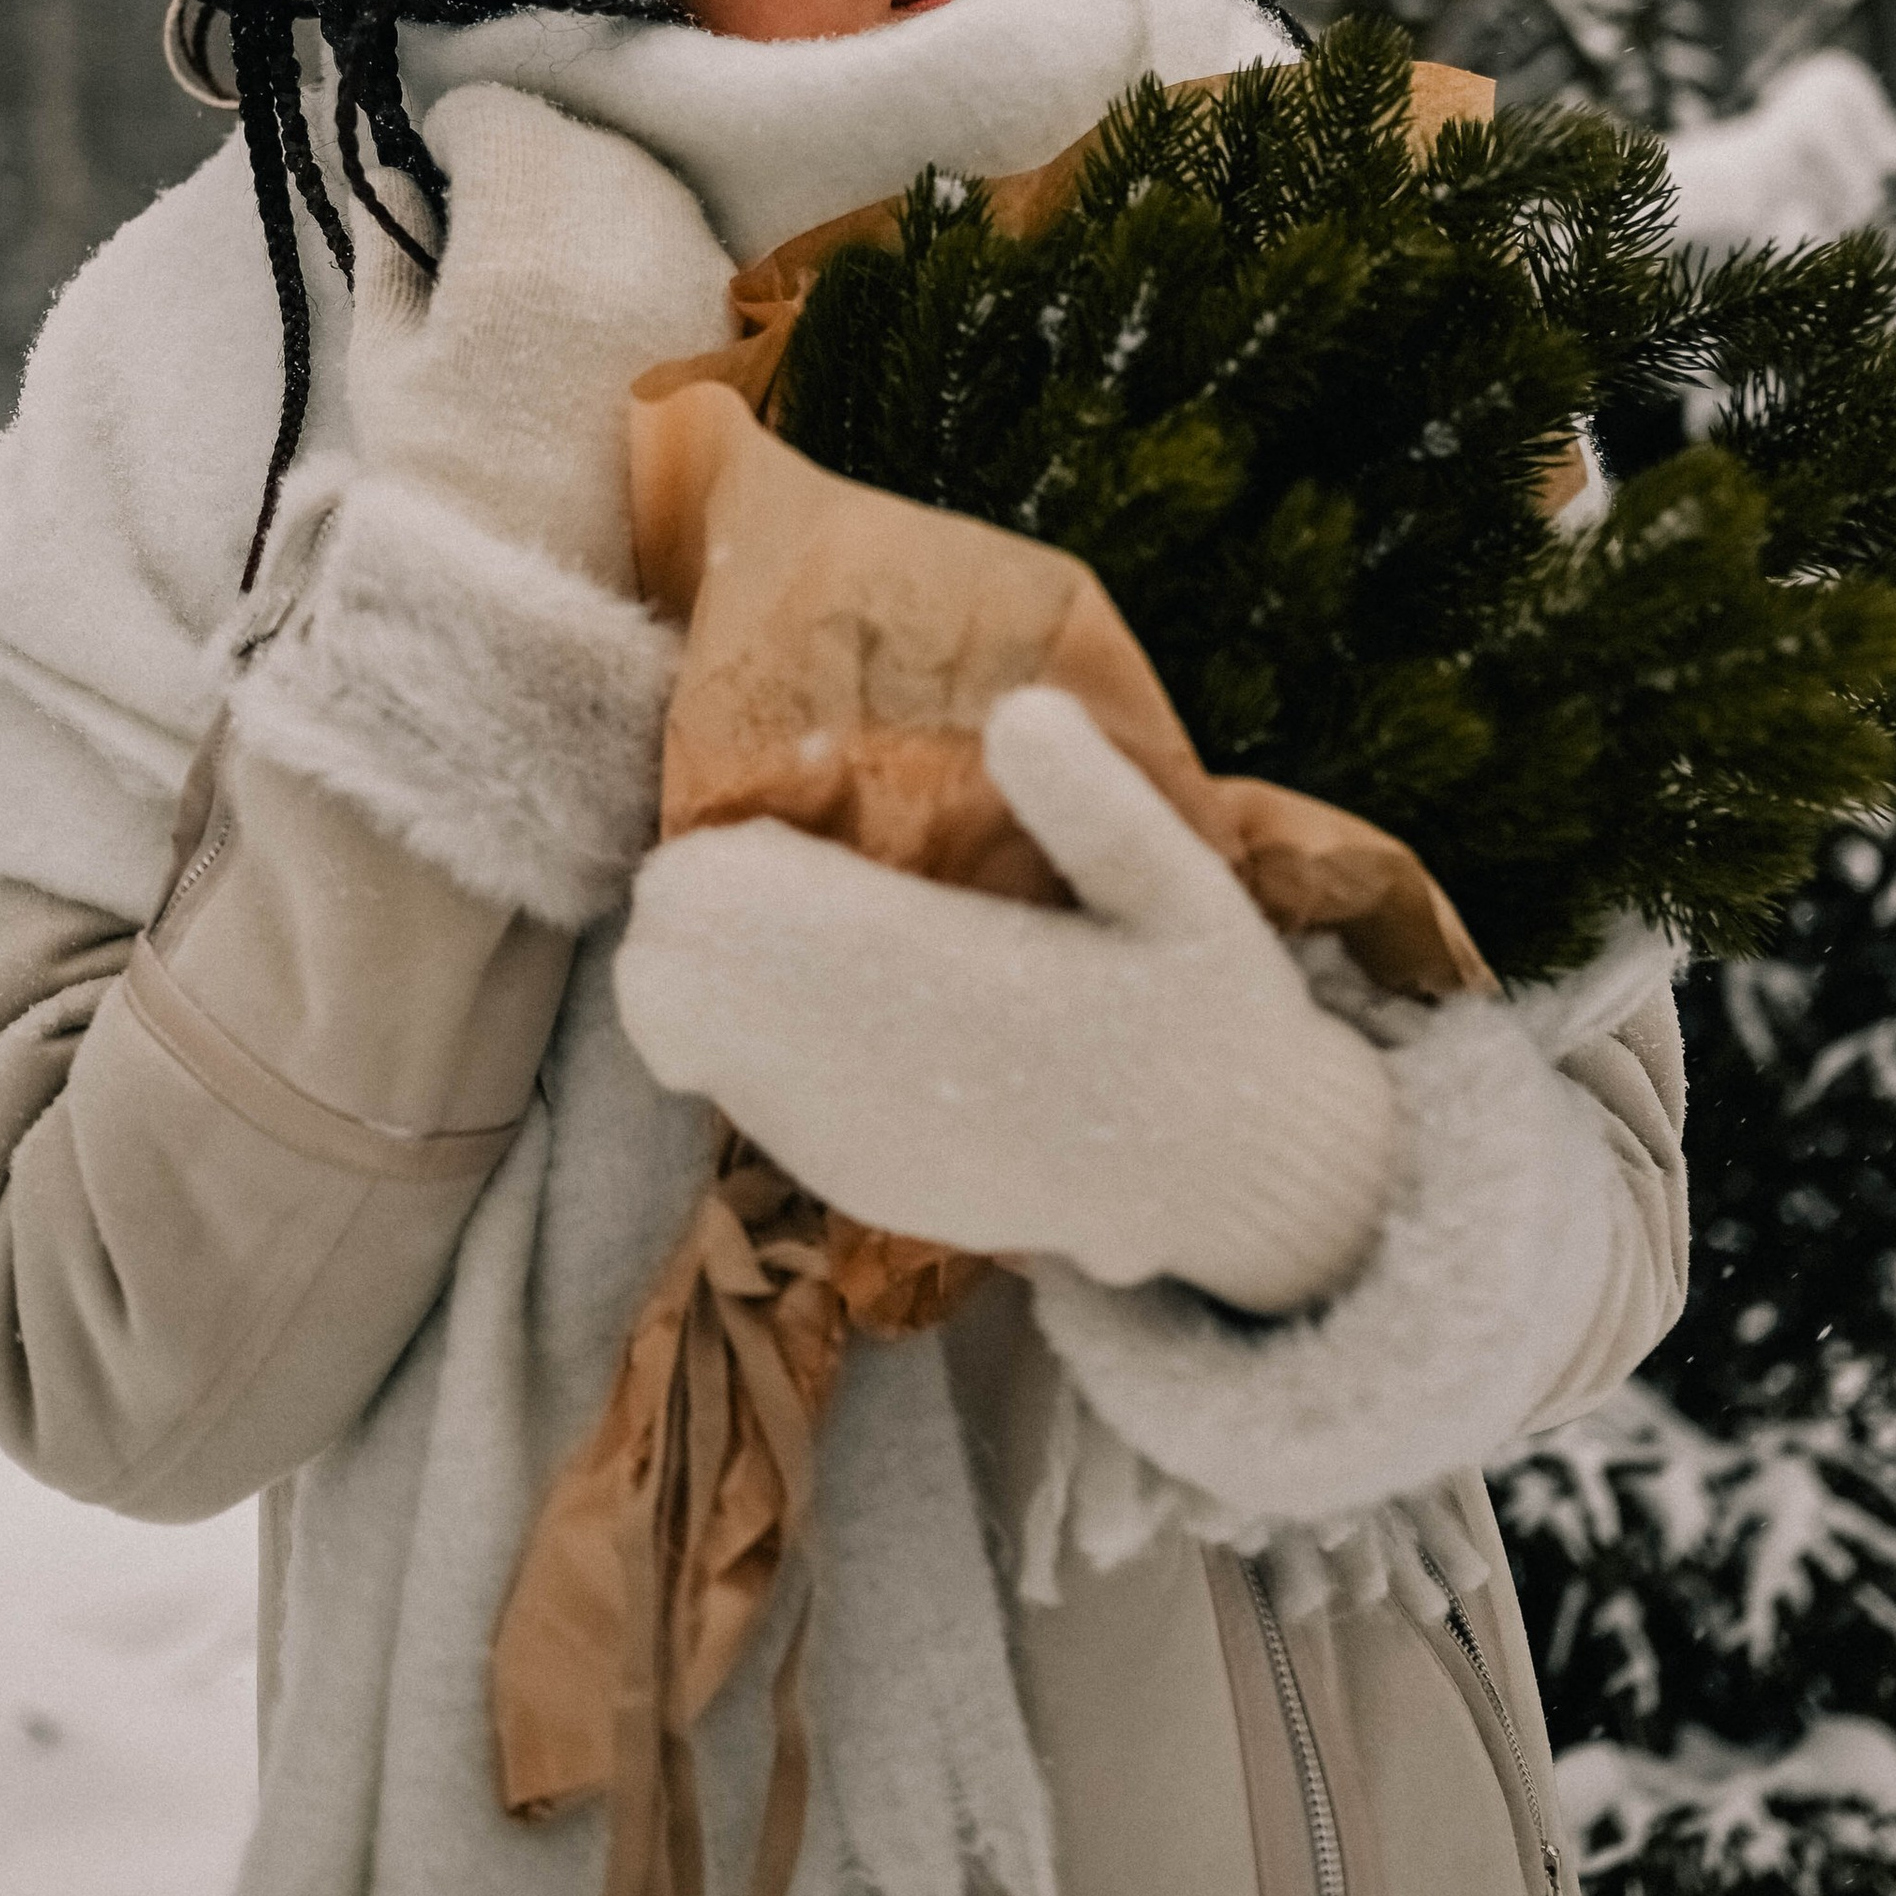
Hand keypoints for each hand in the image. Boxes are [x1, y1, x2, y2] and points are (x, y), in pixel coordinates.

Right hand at [345, 83, 731, 591]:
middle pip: (566, 133)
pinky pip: (675, 236)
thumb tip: (386, 178)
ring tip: (539, 292)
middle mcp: (626, 213)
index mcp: (526, 216)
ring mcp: (694, 255)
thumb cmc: (462, 489)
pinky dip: (633, 253)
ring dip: (579, 205)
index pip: (490, 111)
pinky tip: (599, 326)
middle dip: (516, 167)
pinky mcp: (733, 307)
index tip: (431, 188)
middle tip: (479, 244)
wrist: (580, 599)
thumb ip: (386, 255)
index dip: (447, 142)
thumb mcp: (386, 372)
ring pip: (630, 178)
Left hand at [615, 687, 1398, 1315]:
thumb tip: (1018, 709)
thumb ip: (1096, 805)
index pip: (724, 905)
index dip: (726, 853)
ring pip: (679, 1039)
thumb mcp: (1186, 890)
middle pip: (665, 975)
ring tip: (804, 929)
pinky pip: (738, 1094)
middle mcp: (863, 1071)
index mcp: (936, 978)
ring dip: (715, 973)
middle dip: (699, 910)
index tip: (789, 825)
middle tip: (778, 866)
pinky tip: (834, 1009)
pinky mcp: (853, 1187)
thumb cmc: (1210, 1018)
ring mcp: (848, 1140)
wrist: (1229, 1185)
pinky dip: (746, 1041)